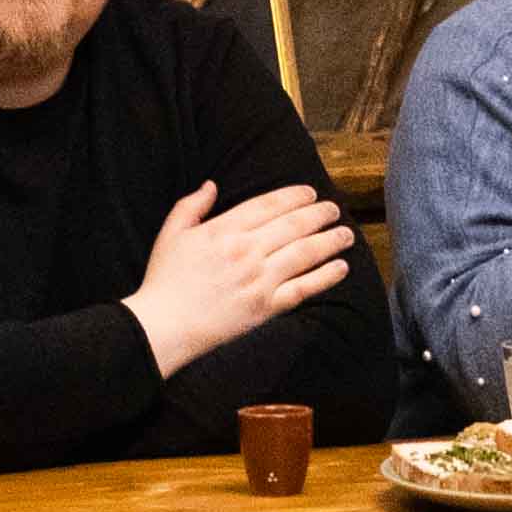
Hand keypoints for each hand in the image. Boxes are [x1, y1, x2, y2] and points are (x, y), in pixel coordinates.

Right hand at [123, 179, 357, 376]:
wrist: (164, 326)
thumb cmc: (164, 280)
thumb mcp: (171, 234)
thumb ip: (192, 206)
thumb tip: (211, 184)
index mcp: (224, 230)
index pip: (268, 205)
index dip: (294, 196)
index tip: (310, 193)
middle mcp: (247, 251)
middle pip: (293, 225)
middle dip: (319, 214)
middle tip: (334, 209)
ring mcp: (259, 279)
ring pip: (305, 253)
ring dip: (330, 240)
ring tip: (346, 234)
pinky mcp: (266, 306)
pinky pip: (304, 288)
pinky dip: (326, 276)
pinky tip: (341, 267)